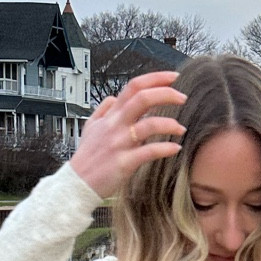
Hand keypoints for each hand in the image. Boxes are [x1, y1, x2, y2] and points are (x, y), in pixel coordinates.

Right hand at [71, 71, 186, 199]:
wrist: (77, 184)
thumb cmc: (86, 158)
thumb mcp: (90, 127)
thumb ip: (103, 110)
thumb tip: (114, 98)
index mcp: (111, 115)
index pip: (134, 87)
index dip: (155, 78)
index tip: (173, 77)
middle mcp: (116, 125)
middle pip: (143, 98)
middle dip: (167, 94)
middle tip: (183, 98)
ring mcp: (120, 143)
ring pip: (149, 125)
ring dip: (171, 124)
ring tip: (181, 129)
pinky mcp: (124, 162)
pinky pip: (149, 152)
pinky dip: (166, 148)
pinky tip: (175, 148)